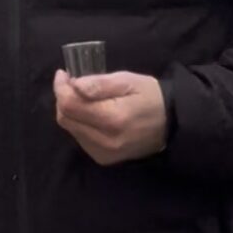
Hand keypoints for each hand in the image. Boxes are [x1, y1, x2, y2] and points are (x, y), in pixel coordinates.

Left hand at [53, 70, 167, 164]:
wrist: (171, 125)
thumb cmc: (150, 97)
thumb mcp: (128, 81)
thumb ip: (99, 84)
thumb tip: (73, 85)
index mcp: (112, 119)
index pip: (70, 105)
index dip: (61, 88)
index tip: (63, 74)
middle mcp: (105, 141)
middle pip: (66, 118)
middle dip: (63, 98)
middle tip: (72, 83)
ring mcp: (104, 153)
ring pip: (71, 129)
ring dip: (70, 111)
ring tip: (83, 96)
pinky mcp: (104, 159)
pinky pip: (80, 138)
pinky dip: (79, 123)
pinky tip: (91, 113)